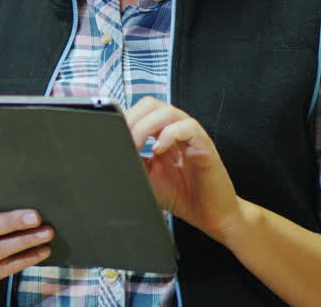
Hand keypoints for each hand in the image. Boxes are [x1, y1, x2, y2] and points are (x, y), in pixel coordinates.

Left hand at [124, 97, 242, 243]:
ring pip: (168, 112)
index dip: (125, 118)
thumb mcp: (147, 176)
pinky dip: (170, 134)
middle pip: (151, 104)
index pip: (141, 111)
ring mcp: (191, 136)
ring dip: (146, 126)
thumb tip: (112, 149)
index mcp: (162, 134)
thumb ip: (133, 159)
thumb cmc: (182, 195)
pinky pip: (188, 128)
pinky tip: (159, 149)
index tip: (112, 134)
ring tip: (138, 145)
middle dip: (133, 118)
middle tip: (123, 139)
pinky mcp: (204, 145)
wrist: (209, 216)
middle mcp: (176, 130)